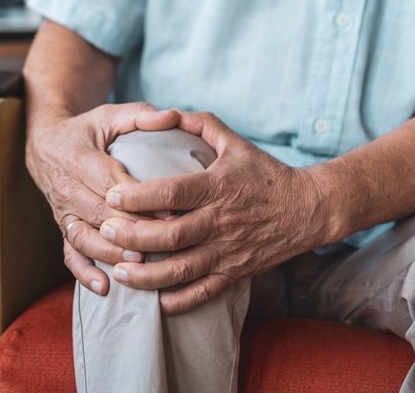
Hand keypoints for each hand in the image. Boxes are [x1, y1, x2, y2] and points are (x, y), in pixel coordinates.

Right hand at [26, 102, 180, 295]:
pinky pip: (69, 253)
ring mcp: (64, 211)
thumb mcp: (111, 115)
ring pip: (84, 237)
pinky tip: (104, 287)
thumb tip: (172, 116)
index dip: (138, 198)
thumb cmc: (87, 130)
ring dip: (110, 253)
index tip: (170, 209)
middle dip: (130, 230)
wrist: (46, 145)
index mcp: (79, 158)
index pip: (110, 182)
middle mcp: (68, 188)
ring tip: (138, 263)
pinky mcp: (63, 227)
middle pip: (99, 213)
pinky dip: (84, 272)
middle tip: (163, 242)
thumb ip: (141, 115)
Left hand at [99, 111, 331, 314]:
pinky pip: (202, 293)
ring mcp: (228, 251)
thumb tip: (167, 112)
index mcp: (218, 187)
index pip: (172, 193)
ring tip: (118, 271)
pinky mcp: (235, 273)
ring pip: (181, 270)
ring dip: (146, 274)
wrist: (308, 209)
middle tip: (105, 230)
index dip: (139, 196)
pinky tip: (154, 299)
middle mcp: (221, 221)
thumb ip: (201, 124)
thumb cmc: (266, 173)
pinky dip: (177, 301)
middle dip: (132, 236)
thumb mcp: (235, 142)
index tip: (113, 195)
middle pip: (170, 235)